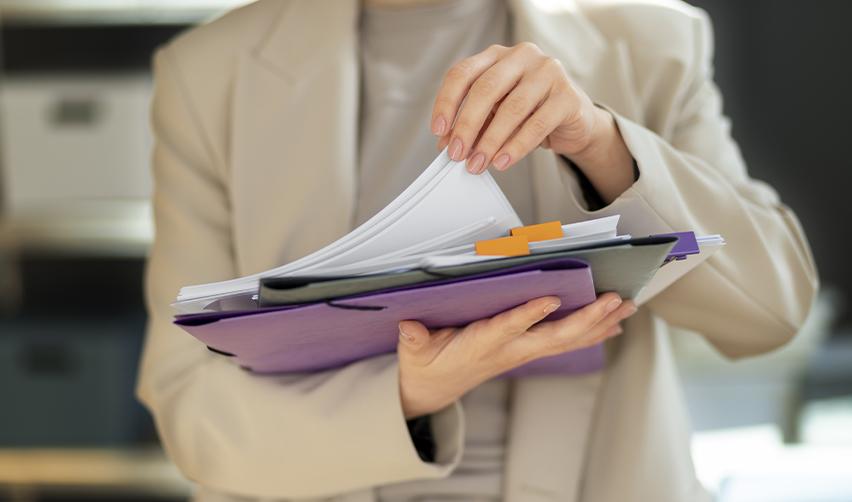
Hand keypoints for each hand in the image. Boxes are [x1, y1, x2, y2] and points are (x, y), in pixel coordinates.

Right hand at [397, 292, 636, 418]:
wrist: (435, 389)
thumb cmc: (427, 363)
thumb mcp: (414, 352)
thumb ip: (414, 339)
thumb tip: (408, 326)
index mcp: (480, 345)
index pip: (507, 328)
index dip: (529, 315)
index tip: (551, 298)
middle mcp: (509, 350)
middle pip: (553, 337)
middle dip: (586, 319)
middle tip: (613, 300)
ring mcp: (521, 352)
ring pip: (566, 340)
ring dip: (599, 324)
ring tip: (626, 306)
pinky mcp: (527, 351)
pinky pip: (565, 343)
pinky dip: (592, 332)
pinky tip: (614, 323)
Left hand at [431, 42, 634, 202]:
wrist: (574, 121)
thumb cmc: (530, 113)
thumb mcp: (495, 115)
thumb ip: (473, 124)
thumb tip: (447, 144)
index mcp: (497, 56)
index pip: (463, 73)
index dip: (447, 102)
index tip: (438, 131)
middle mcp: (522, 56)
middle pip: (485, 88)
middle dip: (467, 125)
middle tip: (457, 153)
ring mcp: (548, 72)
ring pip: (512, 108)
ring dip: (490, 141)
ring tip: (478, 163)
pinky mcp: (567, 96)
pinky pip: (537, 124)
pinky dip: (516, 146)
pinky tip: (503, 161)